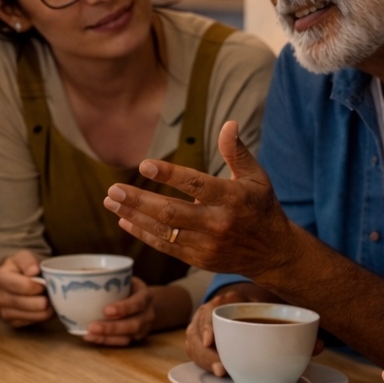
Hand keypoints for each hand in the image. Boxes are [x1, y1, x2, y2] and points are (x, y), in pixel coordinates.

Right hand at [0, 250, 54, 326]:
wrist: (10, 277)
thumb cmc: (19, 266)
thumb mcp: (23, 256)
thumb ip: (28, 261)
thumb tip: (34, 271)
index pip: (21, 287)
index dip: (37, 287)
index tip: (45, 284)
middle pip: (26, 304)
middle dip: (43, 300)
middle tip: (52, 295)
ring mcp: (3, 311)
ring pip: (30, 316)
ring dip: (45, 310)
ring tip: (52, 301)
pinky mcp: (11, 322)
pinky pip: (31, 323)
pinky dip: (41, 316)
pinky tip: (45, 308)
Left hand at [84, 277, 155, 346]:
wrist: (143, 303)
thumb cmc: (127, 287)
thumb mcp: (124, 278)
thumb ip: (107, 276)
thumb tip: (80, 272)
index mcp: (145, 295)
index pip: (138, 303)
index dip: (124, 308)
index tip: (106, 310)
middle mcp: (147, 313)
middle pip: (134, 324)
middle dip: (112, 327)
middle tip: (91, 326)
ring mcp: (143, 328)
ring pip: (128, 337)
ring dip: (107, 337)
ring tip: (89, 334)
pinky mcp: (135, 338)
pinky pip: (122, 343)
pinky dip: (106, 341)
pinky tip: (91, 337)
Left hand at [103, 120, 297, 279]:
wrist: (272, 252)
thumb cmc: (261, 207)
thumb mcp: (257, 177)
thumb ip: (237, 151)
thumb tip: (229, 123)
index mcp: (232, 199)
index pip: (197, 185)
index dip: (170, 175)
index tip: (144, 164)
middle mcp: (218, 223)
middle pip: (172, 212)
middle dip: (140, 201)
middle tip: (114, 190)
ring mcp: (207, 245)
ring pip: (164, 232)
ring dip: (134, 216)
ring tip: (111, 202)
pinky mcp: (199, 259)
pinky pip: (166, 247)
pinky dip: (144, 234)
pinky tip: (125, 221)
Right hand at [184, 284, 265, 375]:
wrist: (243, 308)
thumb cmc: (255, 309)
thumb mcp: (262, 306)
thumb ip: (267, 314)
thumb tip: (283, 329)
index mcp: (220, 302)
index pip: (208, 312)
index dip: (207, 327)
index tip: (210, 342)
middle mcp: (204, 313)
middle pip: (196, 333)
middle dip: (207, 354)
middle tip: (220, 369)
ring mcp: (197, 327)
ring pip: (193, 345)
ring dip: (205, 361)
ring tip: (220, 373)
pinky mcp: (196, 341)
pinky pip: (193, 353)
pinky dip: (202, 363)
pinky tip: (215, 370)